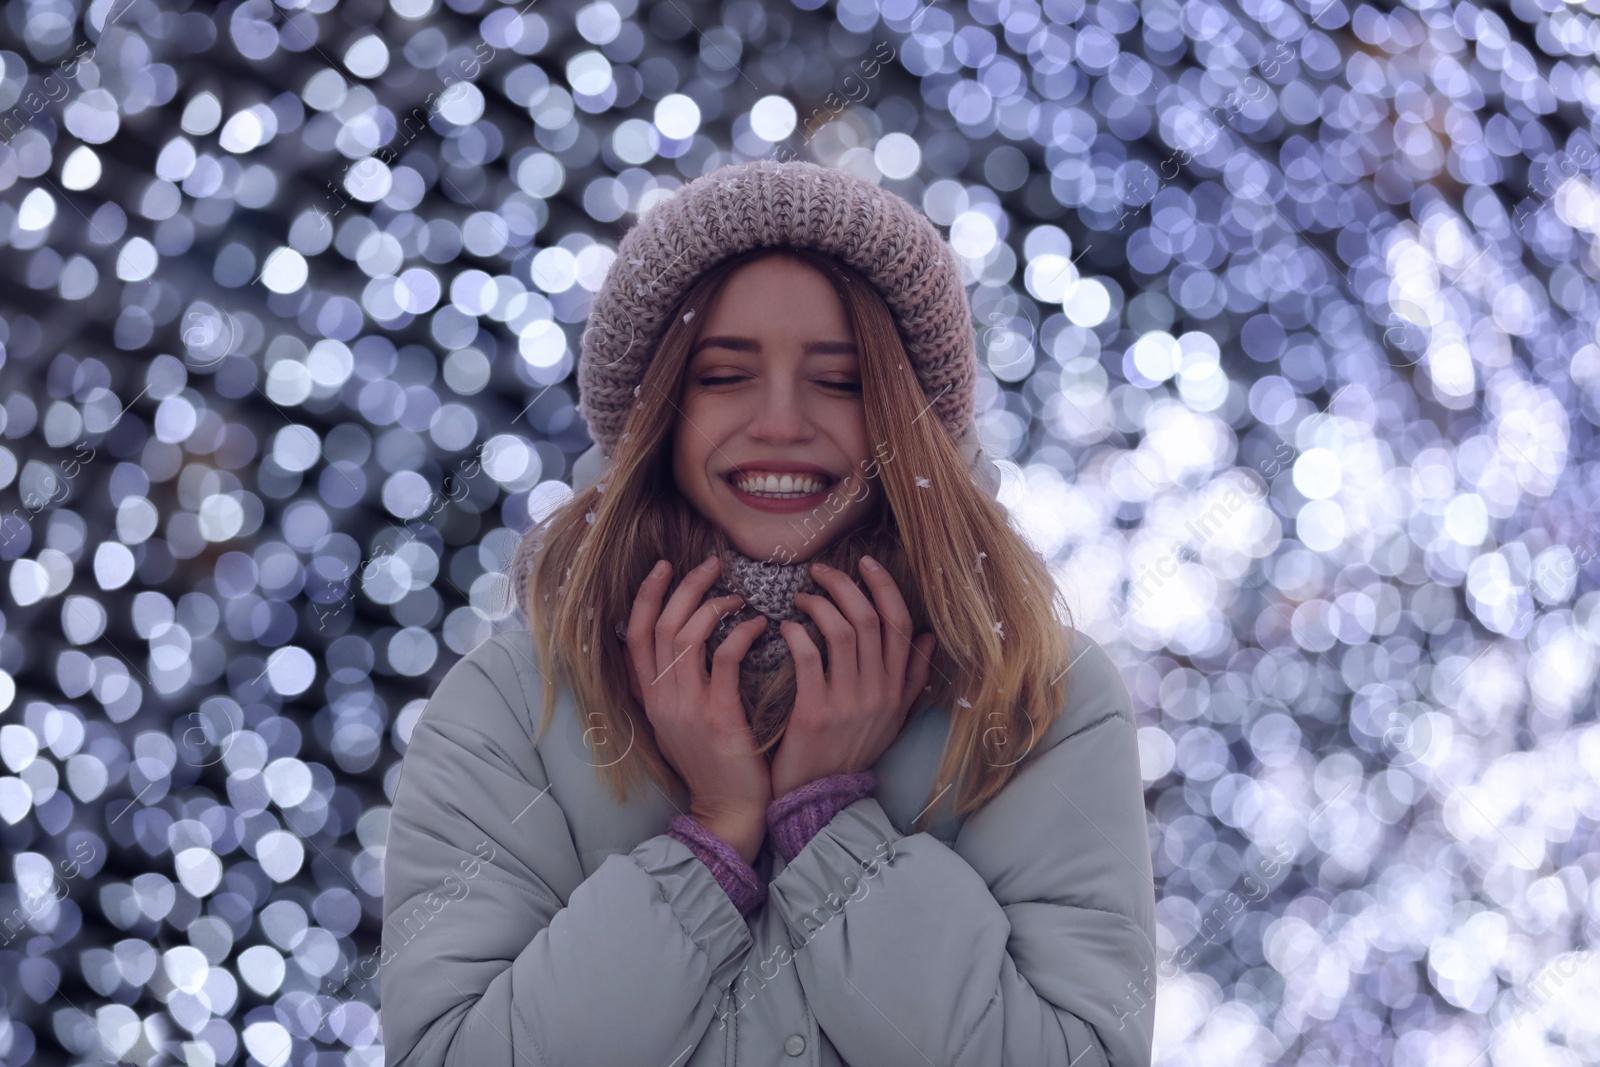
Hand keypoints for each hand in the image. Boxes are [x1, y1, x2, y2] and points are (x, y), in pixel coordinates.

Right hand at [624, 553, 772, 859]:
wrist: (729, 812)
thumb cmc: (713, 764)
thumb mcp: (677, 724)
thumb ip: (670, 686)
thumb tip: (672, 643)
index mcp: (650, 699)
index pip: (635, 634)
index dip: (646, 595)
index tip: (666, 566)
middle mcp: (662, 699)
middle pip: (660, 626)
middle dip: (684, 587)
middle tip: (711, 564)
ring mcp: (687, 709)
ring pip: (687, 636)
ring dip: (713, 605)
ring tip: (738, 595)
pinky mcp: (718, 718)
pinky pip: (725, 660)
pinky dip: (740, 634)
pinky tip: (760, 626)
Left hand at [769, 556, 935, 797]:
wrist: (820, 799)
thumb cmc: (851, 753)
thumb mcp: (892, 717)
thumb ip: (911, 678)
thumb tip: (929, 637)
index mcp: (897, 688)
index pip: (901, 624)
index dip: (884, 587)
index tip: (864, 563)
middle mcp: (879, 691)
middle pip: (870, 620)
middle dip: (845, 585)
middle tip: (820, 571)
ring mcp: (850, 702)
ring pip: (843, 632)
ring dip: (819, 604)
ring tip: (800, 597)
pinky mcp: (816, 712)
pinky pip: (809, 658)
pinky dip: (797, 634)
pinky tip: (785, 627)